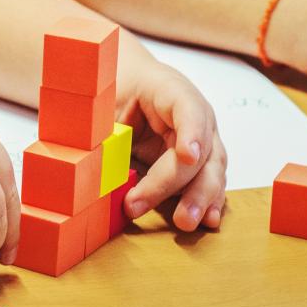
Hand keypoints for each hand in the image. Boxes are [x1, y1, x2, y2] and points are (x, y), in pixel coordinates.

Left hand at [117, 57, 226, 231]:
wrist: (128, 86)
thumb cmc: (117, 90)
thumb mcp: (104, 102)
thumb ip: (105, 129)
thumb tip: (95, 167)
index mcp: (170, 91)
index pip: (187, 108)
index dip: (190, 132)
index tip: (187, 157)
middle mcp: (195, 116)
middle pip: (204, 150)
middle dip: (191, 184)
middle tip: (178, 213)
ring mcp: (202, 140)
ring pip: (211, 170)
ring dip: (201, 198)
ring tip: (186, 220)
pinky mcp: (198, 163)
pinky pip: (207, 183)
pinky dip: (207, 202)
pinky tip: (207, 220)